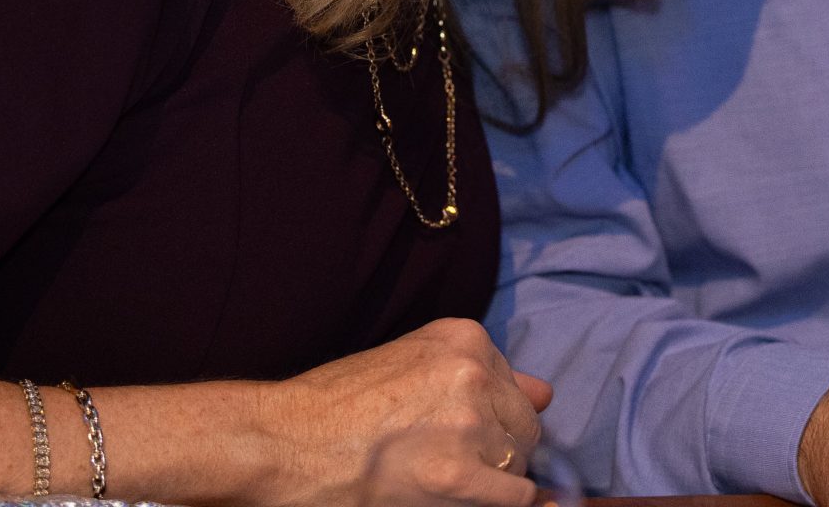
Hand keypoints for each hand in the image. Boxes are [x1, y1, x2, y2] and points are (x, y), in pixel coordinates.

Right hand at [261, 319, 549, 506]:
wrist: (281, 442)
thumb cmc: (333, 408)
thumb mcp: (411, 366)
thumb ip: (482, 375)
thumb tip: (547, 392)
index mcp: (463, 338)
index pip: (515, 388)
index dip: (491, 421)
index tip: (456, 436)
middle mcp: (473, 372)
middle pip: (523, 426)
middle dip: (497, 450)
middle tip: (446, 463)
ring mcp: (469, 422)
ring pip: (519, 463)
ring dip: (489, 479)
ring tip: (437, 478)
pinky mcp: (458, 474)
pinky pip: (514, 498)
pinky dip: (494, 503)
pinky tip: (455, 496)